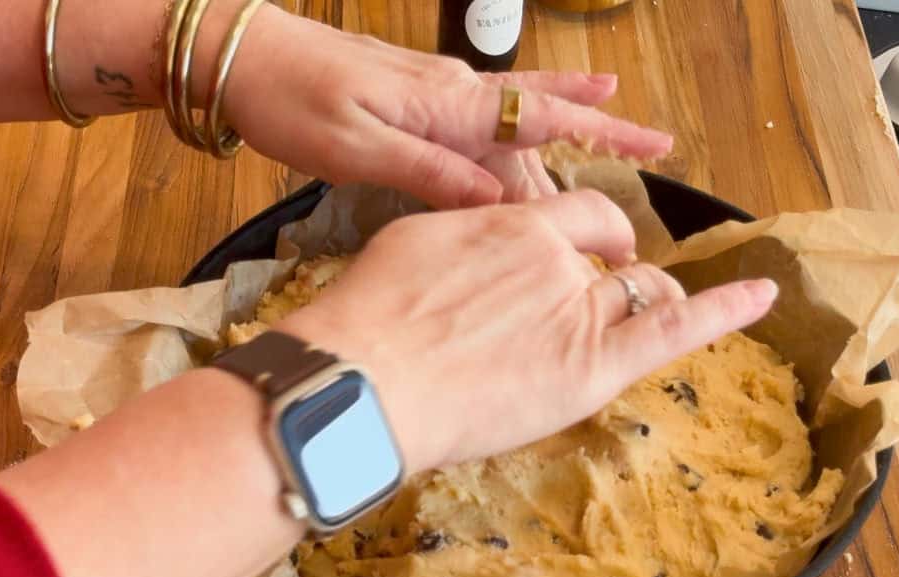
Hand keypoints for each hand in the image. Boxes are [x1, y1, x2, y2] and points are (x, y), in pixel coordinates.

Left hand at [224, 8, 670, 207]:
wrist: (244, 55)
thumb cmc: (292, 102)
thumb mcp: (356, 150)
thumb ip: (428, 173)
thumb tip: (496, 200)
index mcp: (446, 105)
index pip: (540, 119)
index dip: (599, 132)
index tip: (654, 143)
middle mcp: (450, 91)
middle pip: (539, 115)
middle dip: (598, 130)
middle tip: (654, 147)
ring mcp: (432, 89)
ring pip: (512, 113)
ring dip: (562, 127)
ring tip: (614, 132)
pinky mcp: (410, 95)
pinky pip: (479, 112)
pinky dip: (514, 121)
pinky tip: (523, 127)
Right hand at [278, 192, 777, 472]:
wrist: (366, 382)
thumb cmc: (368, 319)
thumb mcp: (410, 247)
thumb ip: (462, 241)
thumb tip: (475, 247)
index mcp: (510, 228)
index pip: (576, 215)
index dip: (593, 229)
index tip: (593, 241)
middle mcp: (553, 261)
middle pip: (609, 258)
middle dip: (615, 267)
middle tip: (606, 283)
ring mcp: (577, 314)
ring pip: (638, 296)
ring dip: (646, 299)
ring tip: (649, 310)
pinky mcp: (593, 368)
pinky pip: (674, 328)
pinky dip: (724, 309)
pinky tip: (760, 296)